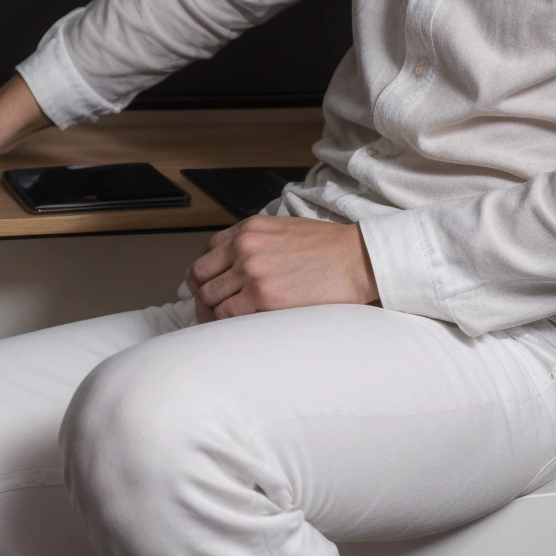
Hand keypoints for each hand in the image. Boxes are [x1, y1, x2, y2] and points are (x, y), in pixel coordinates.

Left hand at [184, 216, 380, 321]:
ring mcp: (251, 270)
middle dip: (204, 295)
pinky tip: (243, 327)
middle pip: (199, 276)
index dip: (208, 275)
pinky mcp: (263, 295)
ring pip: (209, 298)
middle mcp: (244, 246)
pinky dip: (229, 324)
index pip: (207, 253)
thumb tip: (235, 266)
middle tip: (216, 311)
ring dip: (215, 312)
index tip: (215, 289)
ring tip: (230, 323)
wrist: (357, 258)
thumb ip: (255, 243)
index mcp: (248, 228)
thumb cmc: (327, 248)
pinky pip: (226, 315)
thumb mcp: (283, 230)